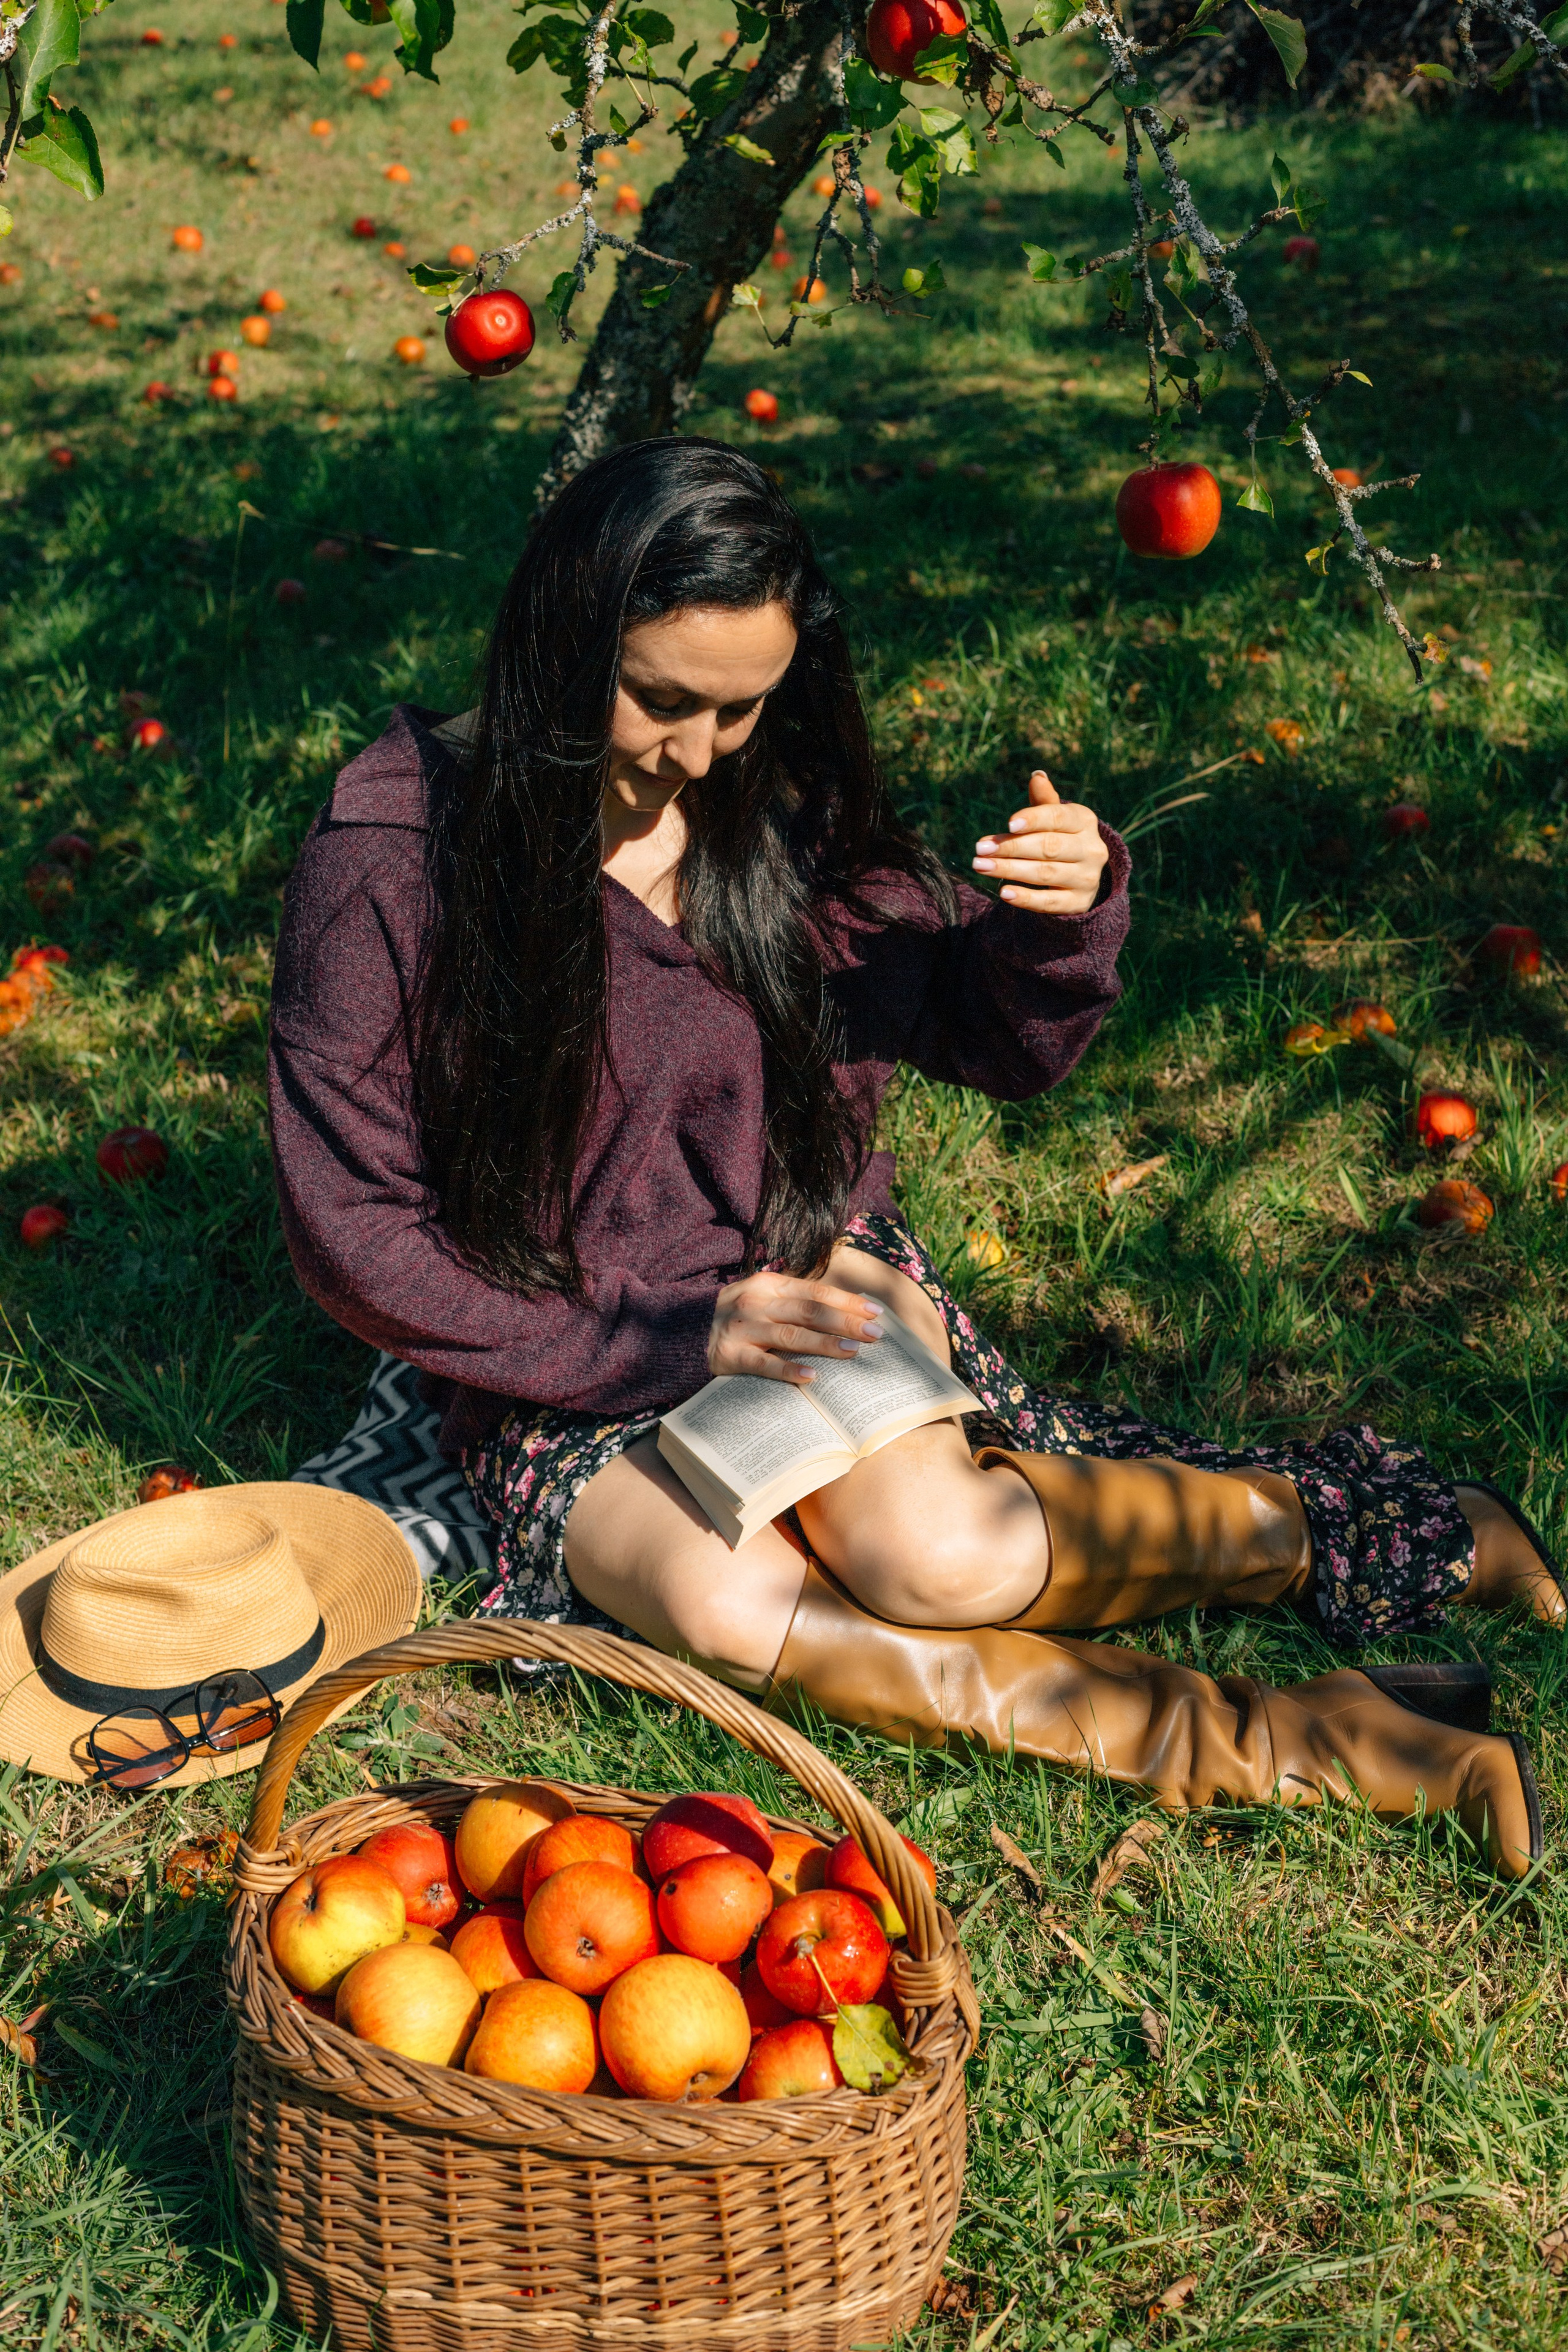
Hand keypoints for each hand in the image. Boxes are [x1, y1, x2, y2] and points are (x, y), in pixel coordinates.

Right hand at [708, 1272, 884, 1384]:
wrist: (682, 1333)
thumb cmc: (735, 1317)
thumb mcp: (761, 1298)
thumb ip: (794, 1300)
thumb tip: (844, 1310)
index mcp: (768, 1285)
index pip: (816, 1292)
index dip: (847, 1301)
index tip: (875, 1311)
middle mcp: (756, 1303)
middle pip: (809, 1311)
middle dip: (845, 1321)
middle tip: (875, 1333)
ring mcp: (743, 1329)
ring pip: (791, 1336)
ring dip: (824, 1343)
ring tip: (852, 1351)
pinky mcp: (730, 1355)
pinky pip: (764, 1365)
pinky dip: (788, 1371)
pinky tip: (812, 1377)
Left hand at [972, 770, 1108, 914]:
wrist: (1082, 876)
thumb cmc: (1060, 838)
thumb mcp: (1055, 818)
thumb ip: (1044, 801)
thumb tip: (1037, 776)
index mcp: (1084, 821)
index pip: (1058, 818)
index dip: (1034, 819)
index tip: (1008, 823)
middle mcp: (1091, 849)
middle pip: (1048, 847)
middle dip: (1011, 847)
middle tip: (980, 848)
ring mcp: (1087, 878)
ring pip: (1045, 873)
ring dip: (1009, 870)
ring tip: (981, 866)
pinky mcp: (1078, 903)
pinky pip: (1049, 902)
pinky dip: (1026, 898)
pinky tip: (1003, 892)